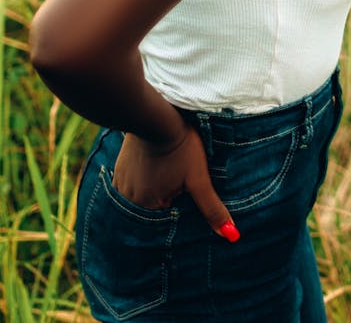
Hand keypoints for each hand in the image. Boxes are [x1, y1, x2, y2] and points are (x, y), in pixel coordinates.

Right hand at [113, 124, 239, 240]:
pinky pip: (131, 185)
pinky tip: (154, 170)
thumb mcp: (198, 178)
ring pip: (140, 199)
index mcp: (148, 206)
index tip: (185, 197)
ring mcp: (121, 184)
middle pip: (151, 212)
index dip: (178, 214)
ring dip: (152, 193)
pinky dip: (142, 182)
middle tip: (177, 183)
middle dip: (165, 204)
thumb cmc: (180, 146)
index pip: (164, 225)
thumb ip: (211, 208)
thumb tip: (231, 235)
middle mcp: (129, 200)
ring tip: (166, 177)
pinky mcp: (119, 169)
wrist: (157, 115)